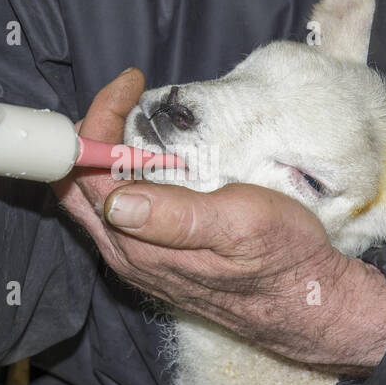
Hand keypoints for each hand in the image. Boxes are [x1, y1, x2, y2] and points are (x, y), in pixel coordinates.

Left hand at [54, 70, 385, 370]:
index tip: (131, 84)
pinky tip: (154, 153)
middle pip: (78, 185)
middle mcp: (127, 253)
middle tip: (128, 96)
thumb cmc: (282, 258)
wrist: (308, 300)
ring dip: (107, 150)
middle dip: (93, 132)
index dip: (100, 122)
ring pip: (97, 195)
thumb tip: (117, 202)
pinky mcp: (155, 254)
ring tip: (140, 115)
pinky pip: (120, 207)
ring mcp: (139, 256)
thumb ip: (176, 218)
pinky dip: (124, 171)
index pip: (87, 173)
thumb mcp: (239, 226)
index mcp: (138, 245)